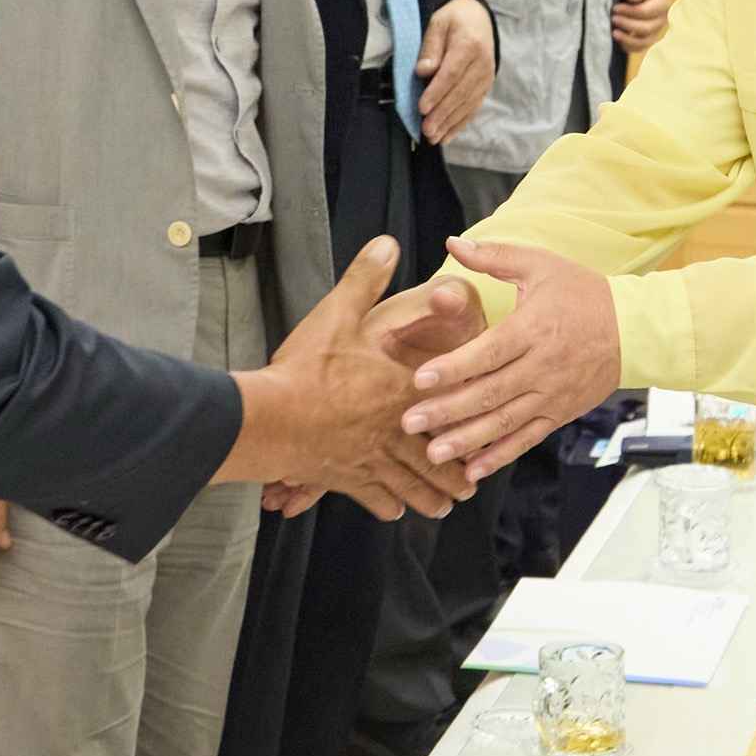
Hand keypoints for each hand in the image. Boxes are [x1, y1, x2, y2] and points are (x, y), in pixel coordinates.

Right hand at [230, 239, 480, 521]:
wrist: (271, 418)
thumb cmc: (306, 368)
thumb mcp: (337, 314)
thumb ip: (365, 280)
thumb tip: (386, 243)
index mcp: (400, 389)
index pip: (444, 402)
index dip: (466, 412)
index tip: (484, 421)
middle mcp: (394, 428)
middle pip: (434, 456)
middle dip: (453, 473)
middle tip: (470, 485)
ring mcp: (371, 458)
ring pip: (410, 484)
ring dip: (429, 496)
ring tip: (444, 507)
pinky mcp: (345, 478)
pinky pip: (373, 497)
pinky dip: (386, 505)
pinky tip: (392, 511)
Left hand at [402, 239, 625, 482]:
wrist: (635, 329)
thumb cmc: (584, 293)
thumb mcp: (541, 265)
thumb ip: (495, 256)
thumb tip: (452, 243)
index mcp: (534, 328)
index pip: (489, 352)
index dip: (454, 367)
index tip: (420, 379)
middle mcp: (542, 366)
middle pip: (490, 393)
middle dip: (447, 411)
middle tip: (409, 423)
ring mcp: (551, 394)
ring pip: (505, 423)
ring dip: (467, 440)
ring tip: (433, 454)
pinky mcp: (559, 413)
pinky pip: (526, 439)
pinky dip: (500, 457)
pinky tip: (472, 471)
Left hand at [416, 0, 496, 145]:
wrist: (477, 17)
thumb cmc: (453, 20)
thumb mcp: (438, 24)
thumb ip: (430, 48)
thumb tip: (424, 71)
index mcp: (470, 44)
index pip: (452, 73)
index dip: (437, 92)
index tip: (422, 107)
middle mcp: (482, 63)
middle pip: (460, 93)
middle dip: (442, 113)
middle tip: (426, 129)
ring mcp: (486, 77)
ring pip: (467, 104)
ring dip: (450, 123)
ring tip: (433, 137)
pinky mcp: (485, 87)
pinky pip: (473, 108)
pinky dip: (459, 124)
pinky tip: (446, 136)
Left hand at [611, 0, 670, 53]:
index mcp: (663, 4)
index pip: (646, 12)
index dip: (629, 12)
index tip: (615, 8)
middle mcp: (662, 20)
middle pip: (646, 29)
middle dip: (627, 25)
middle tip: (613, 18)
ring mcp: (656, 31)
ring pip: (644, 42)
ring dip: (627, 39)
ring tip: (614, 32)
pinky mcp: (648, 39)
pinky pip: (639, 48)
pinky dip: (628, 47)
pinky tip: (617, 39)